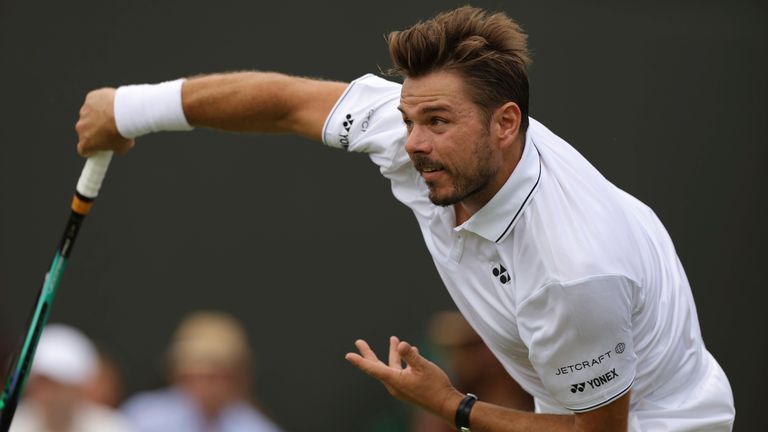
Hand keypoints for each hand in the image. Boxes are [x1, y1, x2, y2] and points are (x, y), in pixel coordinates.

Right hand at [75, 88, 133, 156]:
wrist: (127, 112)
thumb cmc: (124, 131)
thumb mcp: (123, 146)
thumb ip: (116, 147)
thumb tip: (117, 146)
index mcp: (86, 142)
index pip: (83, 149)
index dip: (91, 149)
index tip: (98, 148)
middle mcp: (81, 127)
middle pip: (85, 130)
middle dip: (95, 130)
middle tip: (110, 129)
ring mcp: (84, 111)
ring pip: (89, 115)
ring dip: (98, 115)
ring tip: (114, 115)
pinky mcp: (90, 98)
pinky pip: (95, 101)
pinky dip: (102, 103)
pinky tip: (113, 104)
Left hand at [345, 336, 463, 418]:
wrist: (446, 405)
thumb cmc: (436, 387)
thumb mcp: (424, 367)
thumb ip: (411, 355)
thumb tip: (401, 344)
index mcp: (395, 380)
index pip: (373, 368)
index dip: (360, 361)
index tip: (348, 355)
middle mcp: (394, 385)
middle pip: (377, 366)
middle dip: (369, 353)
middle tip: (359, 341)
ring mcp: (401, 387)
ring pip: (392, 367)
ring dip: (392, 353)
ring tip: (393, 339)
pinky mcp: (408, 388)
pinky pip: (401, 371)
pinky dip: (403, 361)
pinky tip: (411, 351)